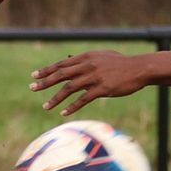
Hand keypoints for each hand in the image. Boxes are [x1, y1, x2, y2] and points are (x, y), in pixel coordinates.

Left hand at [30, 50, 148, 115]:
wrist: (139, 68)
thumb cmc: (121, 63)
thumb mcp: (102, 56)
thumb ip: (86, 59)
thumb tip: (71, 59)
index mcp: (86, 57)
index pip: (62, 64)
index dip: (47, 70)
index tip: (34, 75)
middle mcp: (87, 66)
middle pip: (61, 74)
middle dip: (45, 82)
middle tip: (32, 88)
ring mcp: (94, 77)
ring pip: (69, 88)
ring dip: (55, 98)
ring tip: (45, 106)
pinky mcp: (102, 89)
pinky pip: (83, 99)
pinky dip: (72, 107)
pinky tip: (63, 113)